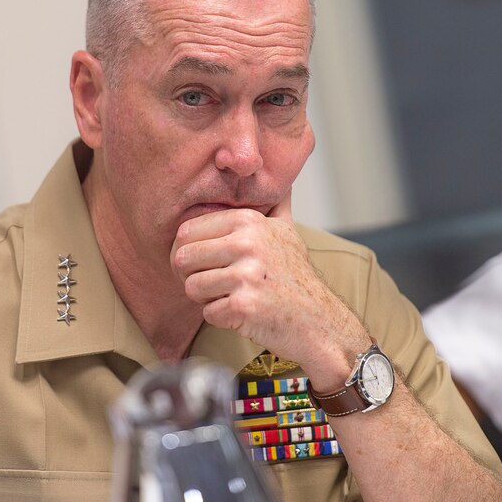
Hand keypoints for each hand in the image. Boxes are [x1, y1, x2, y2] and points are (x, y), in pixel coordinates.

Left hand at [170, 192, 367, 387]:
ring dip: (205, 299)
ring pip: (191, 287)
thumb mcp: (287, 232)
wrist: (319, 320)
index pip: (186, 231)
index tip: (202, 264)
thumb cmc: (296, 278)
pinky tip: (243, 314)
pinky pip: (207, 313)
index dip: (186, 251)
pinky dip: (221, 318)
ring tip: (230, 297)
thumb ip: (275, 205)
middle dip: (190, 276)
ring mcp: (246, 275)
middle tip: (214, 285)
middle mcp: (247, 244)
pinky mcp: (244, 306)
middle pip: (182, 258)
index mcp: (248, 221)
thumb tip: (279, 181)